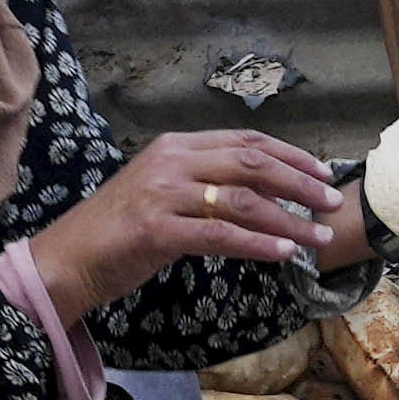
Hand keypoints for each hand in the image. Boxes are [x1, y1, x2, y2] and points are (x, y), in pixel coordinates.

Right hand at [26, 131, 362, 322]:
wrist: (66, 260)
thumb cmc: (119, 232)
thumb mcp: (163, 193)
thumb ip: (204, 184)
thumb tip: (262, 191)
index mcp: (175, 147)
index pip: (245, 140)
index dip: (290, 154)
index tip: (322, 172)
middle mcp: (171, 162)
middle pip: (251, 163)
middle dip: (299, 181)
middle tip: (332, 200)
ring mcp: (162, 194)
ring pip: (243, 200)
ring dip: (289, 219)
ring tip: (319, 236)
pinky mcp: (157, 230)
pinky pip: (221, 235)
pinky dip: (259, 243)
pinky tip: (285, 252)